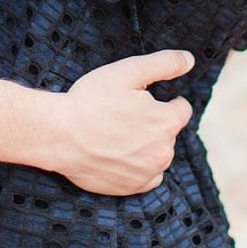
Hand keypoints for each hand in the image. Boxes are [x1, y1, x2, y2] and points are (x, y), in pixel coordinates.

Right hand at [49, 50, 196, 195]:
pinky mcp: (132, 187)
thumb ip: (164, 64)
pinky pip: (147, 178)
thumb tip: (189, 59)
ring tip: (116, 135)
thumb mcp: (127, 72)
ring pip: (158, 155)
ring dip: (146, 145)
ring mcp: (148, 172)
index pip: (181, 109)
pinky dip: (138, 167)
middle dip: (152, 123)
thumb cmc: (89, 101)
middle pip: (168, 133)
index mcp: (166, 121)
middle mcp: (164, 151)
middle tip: (121, 116)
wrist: (57, 135)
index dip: (163, 101)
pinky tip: (118, 156)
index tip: (141, 100)